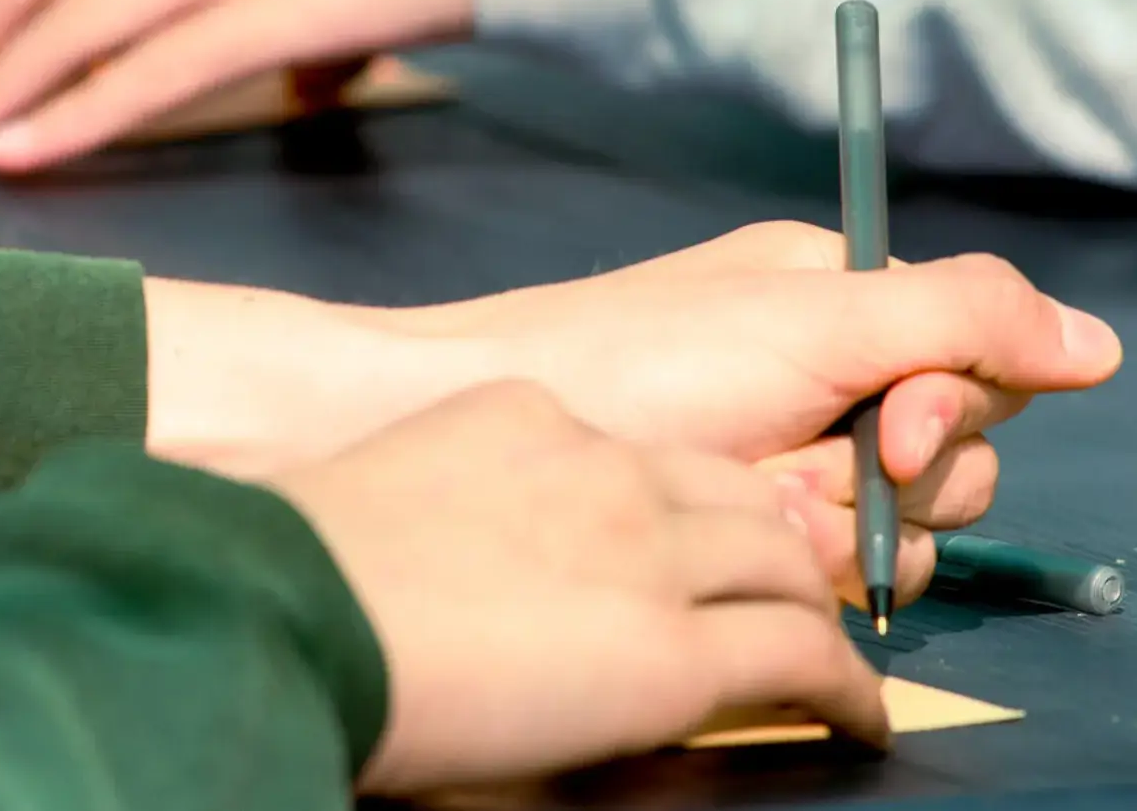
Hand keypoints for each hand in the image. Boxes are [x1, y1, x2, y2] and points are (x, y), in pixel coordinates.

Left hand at [145, 221, 1123, 603]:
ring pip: (906, 526)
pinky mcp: (751, 531)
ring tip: (749, 498)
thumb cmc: (634, 361)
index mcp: (839, 297)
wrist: (486, 435)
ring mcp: (790, 459)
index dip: (953, 402)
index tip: (889, 422)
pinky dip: (796, 560)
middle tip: (814, 467)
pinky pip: (841, 570)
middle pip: (957, 450)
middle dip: (894, 475)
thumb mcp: (809, 317)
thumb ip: (963, 319)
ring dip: (839, 524)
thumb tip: (1101, 346)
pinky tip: (729, 536)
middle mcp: (826, 374)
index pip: (978, 354)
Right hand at [274, 382, 890, 793]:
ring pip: (785, 562)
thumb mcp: (393, 499)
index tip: (702, 541)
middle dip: (782, 539)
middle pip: (742, 493)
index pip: (654, 450)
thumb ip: (459, 502)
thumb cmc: (296, 580)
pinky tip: (853, 717)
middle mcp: (602, 466)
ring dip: (815, 606)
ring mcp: (644, 553)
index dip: (699, 500)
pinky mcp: (668, 650)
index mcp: (526, 420)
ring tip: (828, 655)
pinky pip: (800, 657)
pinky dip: (842, 688)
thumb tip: (475, 562)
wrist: (282, 620)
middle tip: (795, 592)